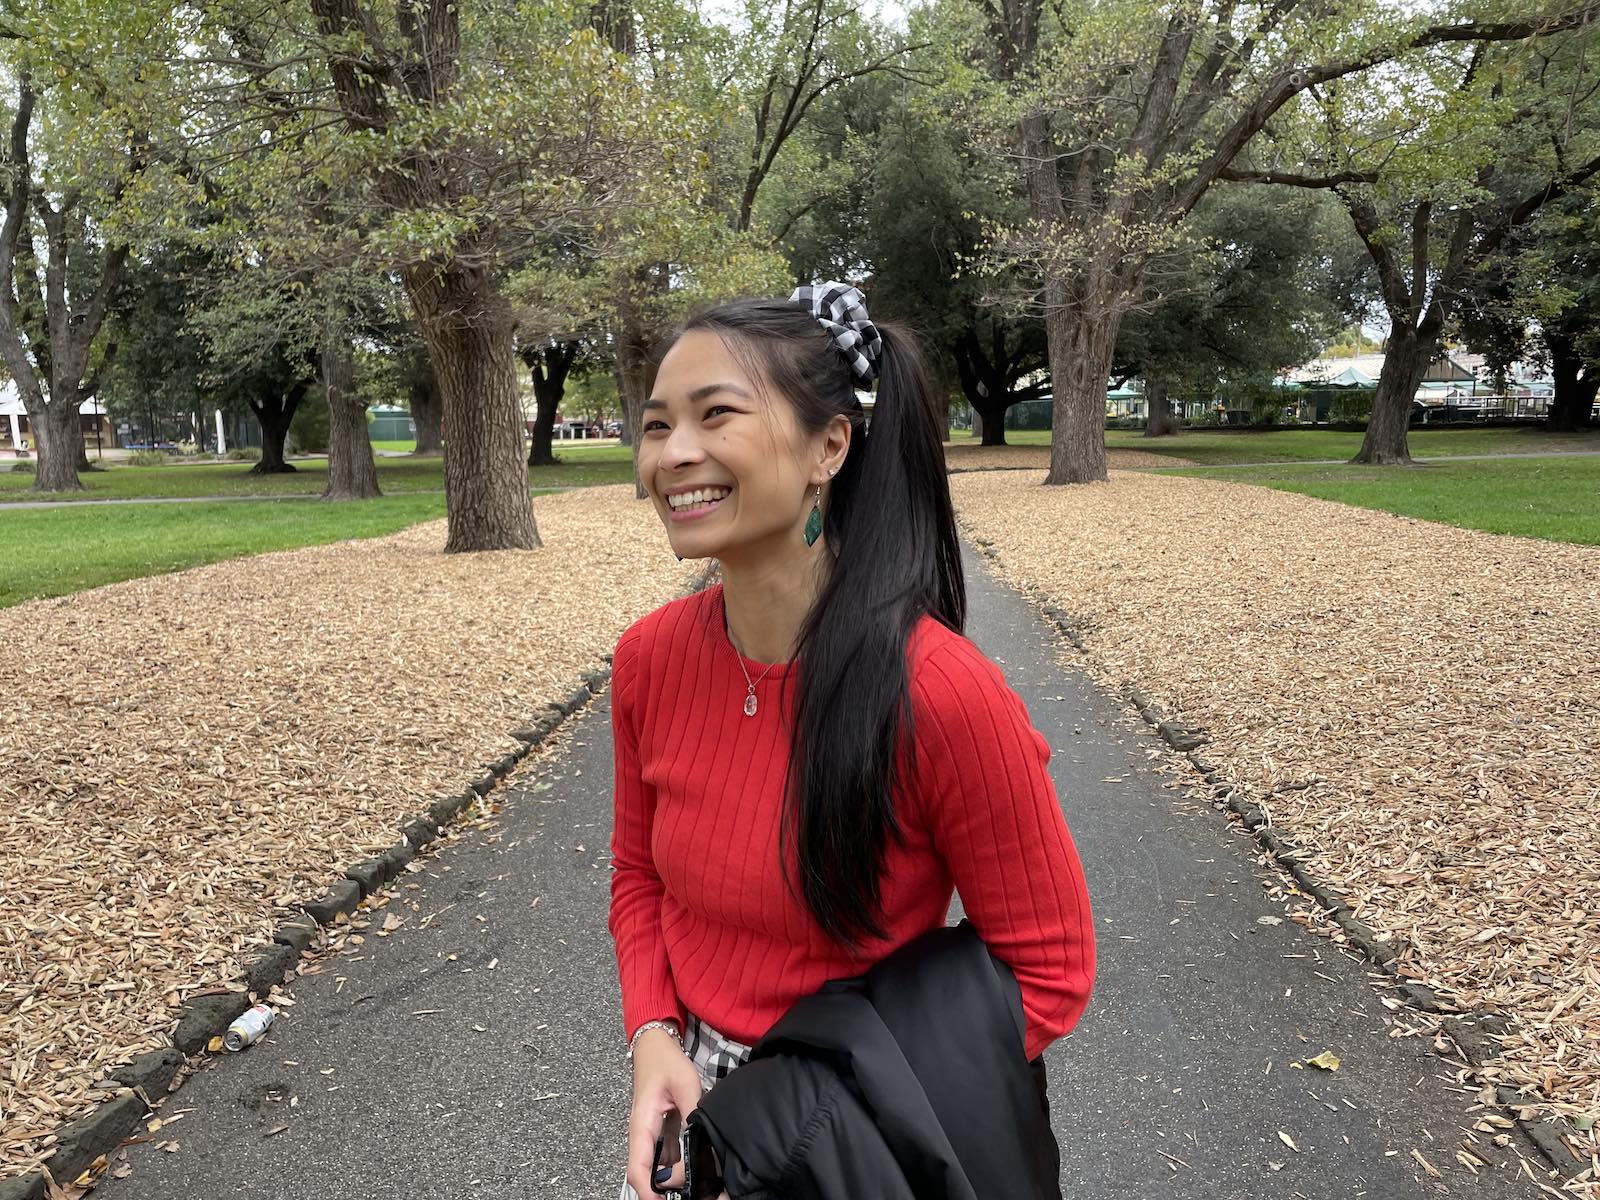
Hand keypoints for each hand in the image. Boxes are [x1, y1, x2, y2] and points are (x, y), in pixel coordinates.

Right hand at [626, 1027, 701, 1196]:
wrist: (655, 1045)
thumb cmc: (664, 1060)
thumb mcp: (684, 1082)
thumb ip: (691, 1111)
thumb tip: (698, 1139)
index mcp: (641, 1125)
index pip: (637, 1169)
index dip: (648, 1192)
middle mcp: (642, 1134)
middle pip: (646, 1174)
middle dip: (663, 1189)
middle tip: (690, 1192)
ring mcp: (650, 1134)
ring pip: (657, 1167)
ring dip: (672, 1179)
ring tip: (697, 1183)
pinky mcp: (659, 1131)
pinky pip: (666, 1156)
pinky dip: (678, 1165)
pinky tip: (696, 1165)